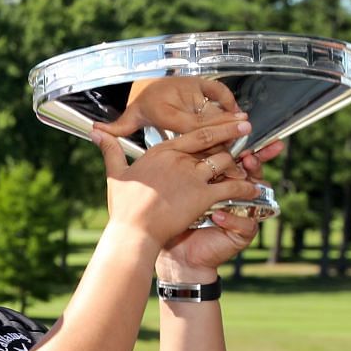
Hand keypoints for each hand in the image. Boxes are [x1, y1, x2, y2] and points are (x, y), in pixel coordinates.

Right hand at [92, 119, 263, 249]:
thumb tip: (95, 131)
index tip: (226, 117)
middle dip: (232, 132)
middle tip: (248, 124)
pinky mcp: (202, 195)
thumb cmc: (123, 208)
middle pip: (212, 140)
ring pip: (224, 160)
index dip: (213, 124)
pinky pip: (232, 186)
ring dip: (239, 160)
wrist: (133, 233)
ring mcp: (192, 176)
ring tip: (253, 158)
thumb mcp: (116, 174)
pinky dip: (246, 186)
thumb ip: (111, 151)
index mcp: (161, 151)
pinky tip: (255, 187)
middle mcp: (178, 159)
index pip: (193, 132)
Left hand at [106, 76, 246, 142]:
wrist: (148, 74)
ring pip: (215, 108)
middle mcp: (179, 96)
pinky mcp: (201, 81)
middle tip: (242, 144)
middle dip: (223, 132)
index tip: (221, 146)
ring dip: (229, 119)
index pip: (189, 128)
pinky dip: (229, 101)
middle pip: (206, 120)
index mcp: (162, 109)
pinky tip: (237, 115)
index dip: (207, 138)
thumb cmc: (142, 100)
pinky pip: (219, 92)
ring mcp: (192, 87)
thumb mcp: (132, 115)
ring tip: (245, 132)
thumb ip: (119, 127)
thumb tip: (96, 131)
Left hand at [157, 140, 285, 275]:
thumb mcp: (174, 188)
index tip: (236, 136)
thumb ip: (178, 165)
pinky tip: (217, 216)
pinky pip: (246, 223)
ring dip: (246, 188)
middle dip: (253, 162)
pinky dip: (230, 219)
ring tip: (236, 182)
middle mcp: (237, 192)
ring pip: (257, 195)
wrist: (175, 255)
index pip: (234, 157)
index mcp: (222, 179)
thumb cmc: (171, 219)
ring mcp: (244, 211)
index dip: (238, 146)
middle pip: (252, 171)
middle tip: (248, 156)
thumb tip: (163, 136)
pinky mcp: (243, 232)